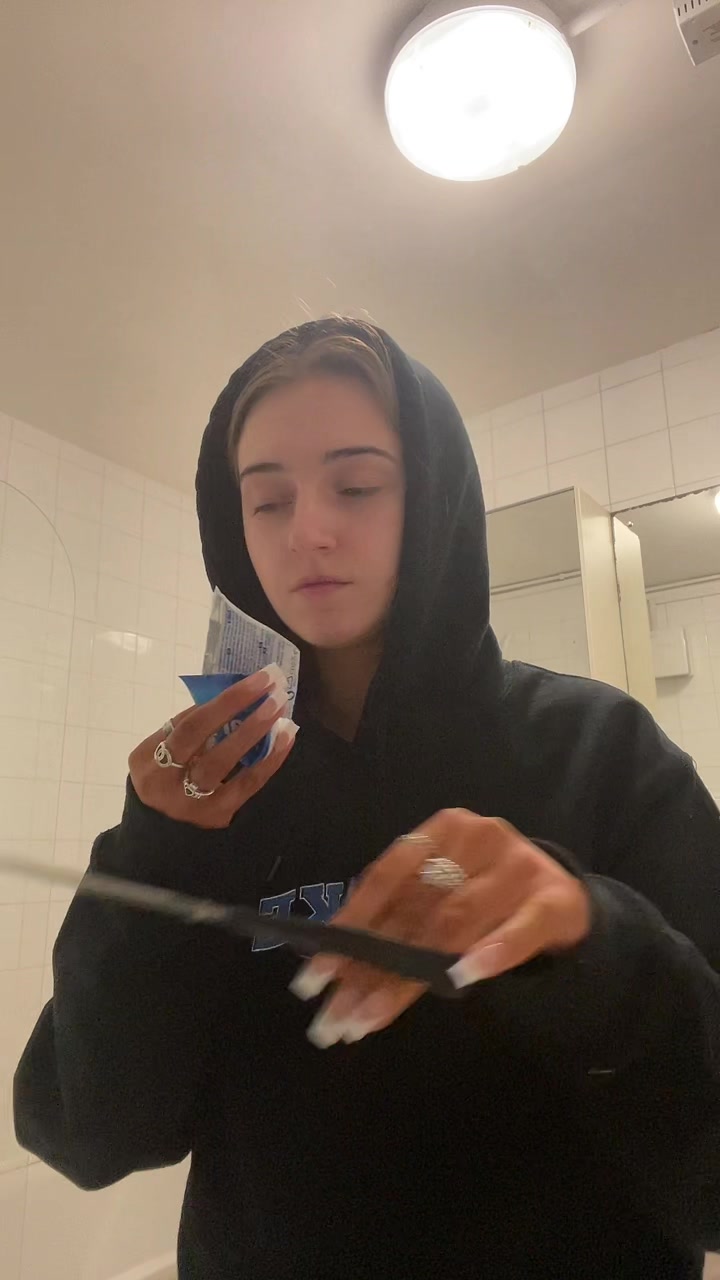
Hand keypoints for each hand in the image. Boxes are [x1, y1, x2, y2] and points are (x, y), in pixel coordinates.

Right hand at [129, 664, 296, 829]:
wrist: (160, 832)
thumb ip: (189, 727)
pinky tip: (285, 737)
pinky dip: (269, 759)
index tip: (254, 680)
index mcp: (147, 759)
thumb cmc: (165, 777)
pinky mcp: (217, 816)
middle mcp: (165, 781)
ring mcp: (191, 802)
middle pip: (199, 738)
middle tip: (271, 685)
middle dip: (237, 707)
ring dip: (255, 732)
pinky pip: (246, 785)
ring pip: (223, 764)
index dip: (223, 701)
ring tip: (280, 708)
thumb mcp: (161, 752)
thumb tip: (233, 695)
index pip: (186, 725)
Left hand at [290, 809, 589, 1047]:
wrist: (566, 897)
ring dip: (409, 979)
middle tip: (333, 1019)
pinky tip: (460, 981)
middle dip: (369, 970)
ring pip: (455, 926)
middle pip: (414, 910)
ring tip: (369, 1020)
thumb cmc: (489, 893)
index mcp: (443, 830)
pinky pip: (517, 931)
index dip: (347, 928)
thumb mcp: (442, 892)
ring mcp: (519, 867)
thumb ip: (399, 918)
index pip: (385, 878)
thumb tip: (332, 964)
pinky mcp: (553, 900)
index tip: (312, 977)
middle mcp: (479, 837)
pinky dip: (488, 954)